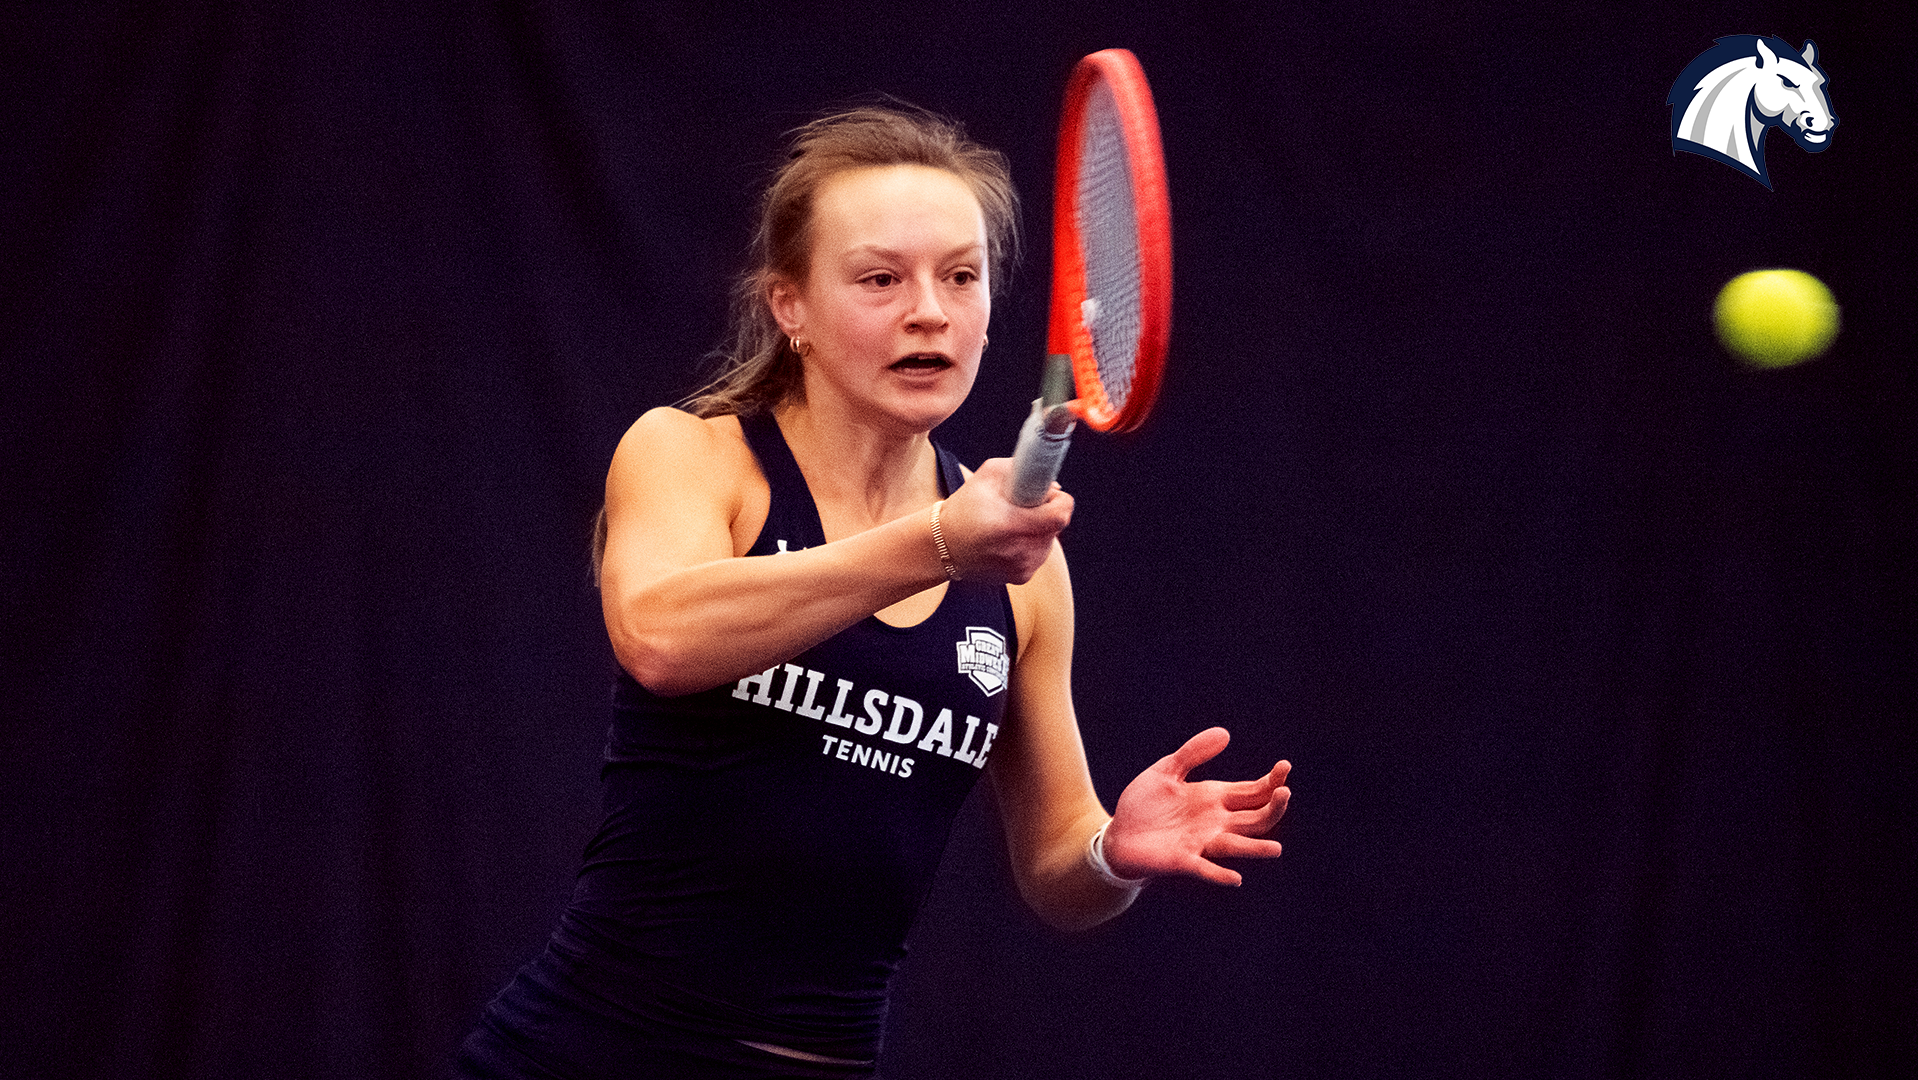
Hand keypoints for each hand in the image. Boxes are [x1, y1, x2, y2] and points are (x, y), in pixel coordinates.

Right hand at [937, 457, 1071, 583]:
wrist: (942, 546)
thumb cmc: (964, 508)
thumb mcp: (988, 475)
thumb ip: (1023, 470)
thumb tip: (1052, 485)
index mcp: (1012, 525)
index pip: (1060, 514)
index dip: (1059, 500)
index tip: (1046, 494)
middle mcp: (1020, 551)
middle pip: (1056, 526)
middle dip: (1045, 512)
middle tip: (1022, 507)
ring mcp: (1023, 567)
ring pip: (1049, 540)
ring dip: (1038, 529)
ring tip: (1011, 525)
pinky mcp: (1022, 577)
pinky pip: (1039, 553)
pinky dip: (1030, 544)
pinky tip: (1008, 540)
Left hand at [1102, 727, 1289, 885]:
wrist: (1118, 834)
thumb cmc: (1144, 803)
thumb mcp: (1167, 770)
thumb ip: (1192, 753)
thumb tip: (1225, 733)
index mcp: (1215, 798)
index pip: (1253, 791)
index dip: (1271, 781)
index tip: (1285, 767)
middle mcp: (1216, 822)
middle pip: (1255, 818)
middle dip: (1272, 808)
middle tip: (1284, 793)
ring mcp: (1201, 842)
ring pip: (1237, 846)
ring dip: (1256, 848)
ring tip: (1276, 849)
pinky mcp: (1182, 860)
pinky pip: (1204, 869)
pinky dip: (1219, 874)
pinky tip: (1235, 878)